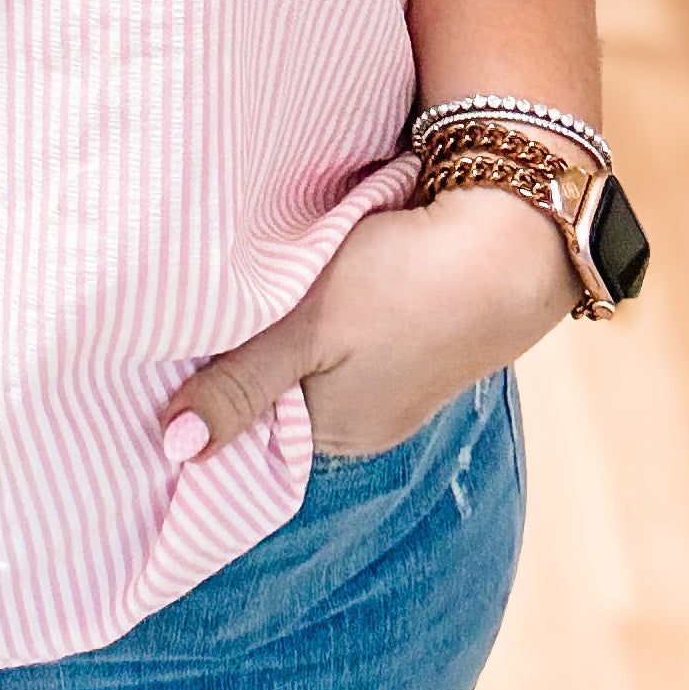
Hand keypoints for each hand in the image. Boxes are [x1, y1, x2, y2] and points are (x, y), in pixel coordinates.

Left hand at [160, 189, 577, 465]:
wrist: (514, 239)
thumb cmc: (403, 284)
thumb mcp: (308, 329)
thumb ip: (242, 384)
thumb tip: (176, 450)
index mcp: (336, 432)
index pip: (246, 418)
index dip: (208, 376)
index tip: (174, 334)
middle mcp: (365, 417)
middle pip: (276, 384)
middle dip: (245, 345)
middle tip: (210, 290)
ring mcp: (395, 376)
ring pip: (311, 351)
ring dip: (287, 316)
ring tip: (269, 274)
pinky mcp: (414, 330)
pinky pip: (349, 328)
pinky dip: (326, 301)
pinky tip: (319, 268)